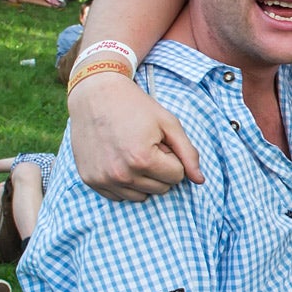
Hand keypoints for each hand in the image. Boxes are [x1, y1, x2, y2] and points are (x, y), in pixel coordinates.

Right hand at [70, 73, 203, 199]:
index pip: (177, 176)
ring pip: (141, 196)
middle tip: (146, 145)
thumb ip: (188, 153)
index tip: (160, 142)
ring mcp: (103, 180)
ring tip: (132, 152)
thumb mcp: (168, 123)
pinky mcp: (90, 180)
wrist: (95, 94)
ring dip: (143, 178)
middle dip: (160, 169)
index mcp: (142, 159)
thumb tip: (200, 180)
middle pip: (161, 188)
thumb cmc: (135, 106)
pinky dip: (125, 183)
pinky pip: (119, 196)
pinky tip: (119, 160)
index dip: (172, 157)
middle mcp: (122, 174)